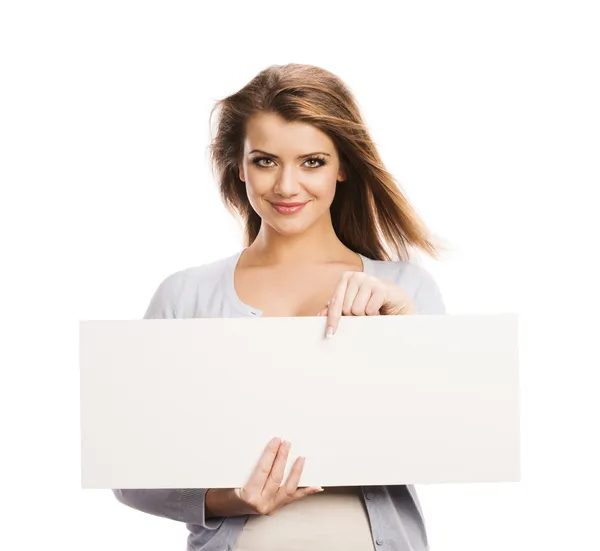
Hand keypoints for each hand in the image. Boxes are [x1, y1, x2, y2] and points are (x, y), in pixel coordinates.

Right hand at [205, 437, 322, 517]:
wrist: (224, 508)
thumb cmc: (226, 490)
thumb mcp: (232, 477)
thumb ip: (247, 465)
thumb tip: (262, 447)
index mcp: (248, 495)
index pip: (263, 470)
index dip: (271, 454)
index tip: (276, 440)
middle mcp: (261, 503)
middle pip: (276, 476)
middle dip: (283, 457)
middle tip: (287, 443)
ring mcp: (270, 507)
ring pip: (288, 488)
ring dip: (296, 472)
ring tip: (301, 458)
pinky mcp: (276, 508)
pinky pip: (293, 499)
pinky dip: (305, 491)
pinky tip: (317, 486)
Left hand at [318, 271, 414, 336]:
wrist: (396, 300)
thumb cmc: (371, 302)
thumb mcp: (352, 304)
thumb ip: (336, 308)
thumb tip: (321, 315)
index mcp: (346, 278)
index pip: (335, 302)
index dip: (332, 319)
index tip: (330, 334)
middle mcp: (356, 276)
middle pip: (346, 308)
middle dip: (354, 316)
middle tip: (363, 313)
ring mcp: (369, 280)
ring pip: (357, 310)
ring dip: (365, 315)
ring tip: (372, 310)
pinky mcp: (381, 289)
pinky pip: (370, 310)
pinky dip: (374, 314)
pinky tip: (379, 309)